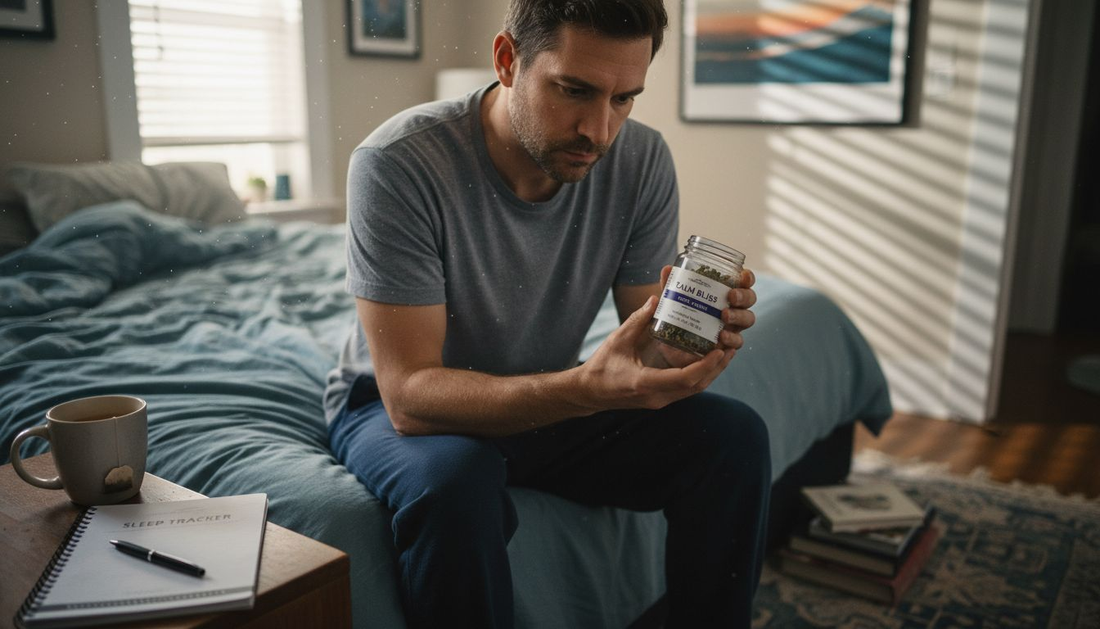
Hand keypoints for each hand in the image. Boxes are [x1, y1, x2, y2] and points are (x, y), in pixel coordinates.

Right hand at [577, 294, 735, 411]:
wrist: (589, 392)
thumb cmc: (601, 366)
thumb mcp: (617, 340)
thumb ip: (637, 320)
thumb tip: (657, 298)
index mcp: (645, 382)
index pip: (684, 379)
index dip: (705, 366)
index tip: (719, 350)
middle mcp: (657, 396)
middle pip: (696, 386)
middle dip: (716, 368)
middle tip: (730, 346)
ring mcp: (660, 400)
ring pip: (694, 390)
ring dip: (712, 372)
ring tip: (725, 352)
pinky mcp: (661, 398)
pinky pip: (686, 389)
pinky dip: (700, 375)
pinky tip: (708, 360)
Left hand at [648, 265, 756, 366]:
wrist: (672, 346)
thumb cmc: (679, 316)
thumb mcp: (672, 301)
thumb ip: (671, 286)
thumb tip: (667, 269)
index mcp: (725, 292)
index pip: (743, 281)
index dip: (747, 277)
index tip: (742, 276)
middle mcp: (734, 308)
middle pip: (750, 299)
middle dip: (743, 296)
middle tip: (730, 296)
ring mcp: (733, 326)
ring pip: (748, 319)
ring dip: (739, 316)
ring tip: (724, 315)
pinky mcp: (727, 344)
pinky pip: (737, 342)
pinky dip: (732, 339)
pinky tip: (722, 337)